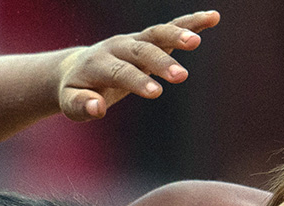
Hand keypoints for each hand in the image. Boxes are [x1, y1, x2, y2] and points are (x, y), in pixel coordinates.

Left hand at [57, 10, 219, 120]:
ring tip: (197, 40)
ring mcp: (134, 41)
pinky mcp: (148, 41)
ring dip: (177, 35)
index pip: (120, 71)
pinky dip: (191, 23)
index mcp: (99, 63)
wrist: (77, 68)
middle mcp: (118, 47)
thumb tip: (97, 108)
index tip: (156, 92)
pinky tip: (213, 19)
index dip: (137, 80)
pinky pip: (170, 28)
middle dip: (160, 62)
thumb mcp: (70, 103)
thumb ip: (81, 106)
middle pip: (141, 51)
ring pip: (157, 33)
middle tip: (180, 77)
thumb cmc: (76, 91)